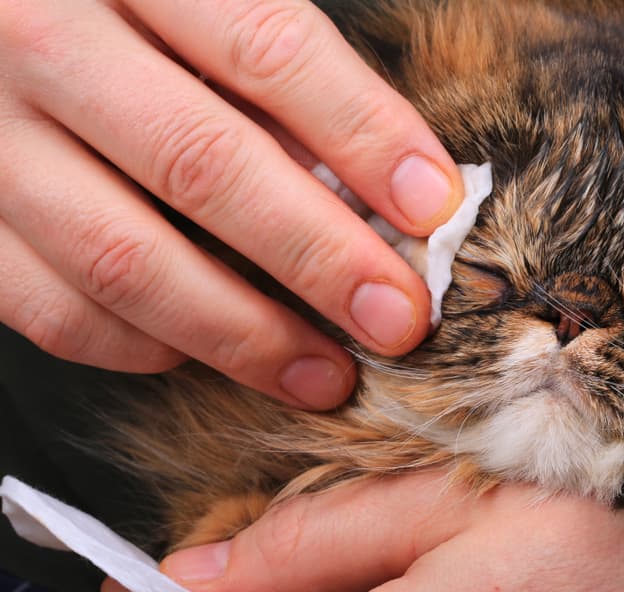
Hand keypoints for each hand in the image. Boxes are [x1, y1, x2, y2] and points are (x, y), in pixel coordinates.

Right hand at [0, 0, 462, 408]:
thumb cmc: (116, 10)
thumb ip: (268, 70)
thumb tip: (376, 183)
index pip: (268, 48)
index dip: (364, 134)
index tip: (432, 207)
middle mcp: (40, 39)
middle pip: (202, 164)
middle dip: (318, 257)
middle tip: (396, 319)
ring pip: (123, 257)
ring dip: (242, 332)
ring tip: (324, 373)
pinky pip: (52, 307)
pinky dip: (142, 345)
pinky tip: (207, 350)